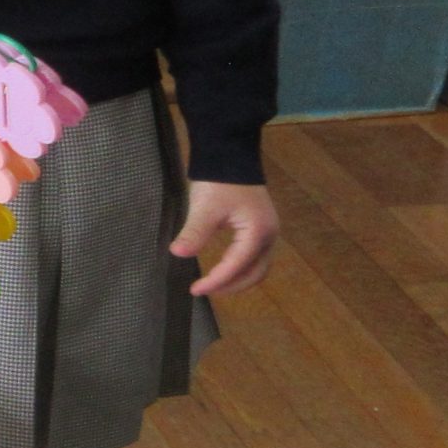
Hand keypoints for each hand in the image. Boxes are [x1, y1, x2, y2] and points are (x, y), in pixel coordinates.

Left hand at [171, 180, 278, 298]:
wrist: (230, 157)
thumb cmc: (219, 181)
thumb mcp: (204, 207)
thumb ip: (194, 232)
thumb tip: (178, 253)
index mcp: (258, 232)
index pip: (237, 266)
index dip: (217, 280)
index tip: (195, 289)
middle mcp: (269, 236)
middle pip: (255, 273)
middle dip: (230, 285)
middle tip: (203, 290)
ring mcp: (268, 232)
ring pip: (257, 267)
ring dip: (237, 279)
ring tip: (212, 284)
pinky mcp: (260, 229)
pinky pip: (254, 257)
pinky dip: (240, 268)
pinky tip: (222, 269)